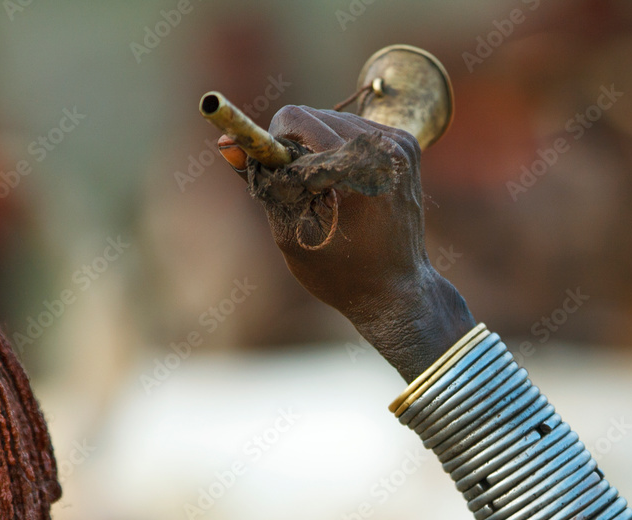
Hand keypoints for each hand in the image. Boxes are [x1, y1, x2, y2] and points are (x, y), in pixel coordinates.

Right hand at [225, 105, 474, 381]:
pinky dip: (342, 152)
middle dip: (295, 148)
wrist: (396, 291)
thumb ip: (263, 182)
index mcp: (355, 171)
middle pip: (313, 116)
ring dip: (318, 150)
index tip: (270, 171)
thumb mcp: (290, 232)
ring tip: (326, 194)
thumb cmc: (340, 274)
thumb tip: (225, 142)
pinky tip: (347, 187)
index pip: (295, 120)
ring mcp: (399, 144)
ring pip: (333, 120)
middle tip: (299, 191)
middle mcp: (383, 149)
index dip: (271, 144)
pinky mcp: (406, 145)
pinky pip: (356, 130)